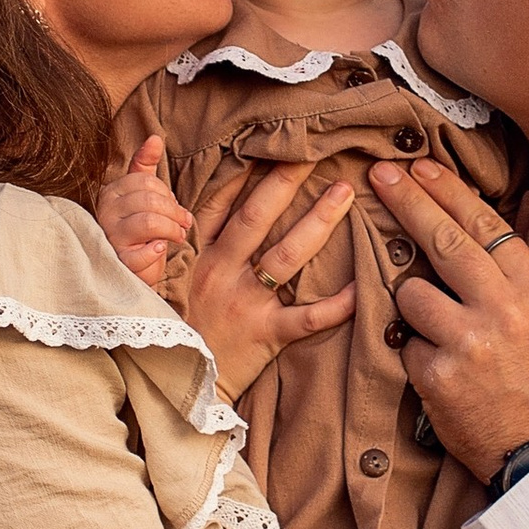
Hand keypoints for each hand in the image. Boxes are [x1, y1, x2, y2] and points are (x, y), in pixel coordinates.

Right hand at [93, 132, 192, 294]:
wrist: (129, 270)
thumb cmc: (137, 231)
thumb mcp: (141, 196)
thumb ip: (145, 167)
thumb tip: (155, 138)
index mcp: (111, 192)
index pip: (146, 181)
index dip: (169, 195)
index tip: (177, 209)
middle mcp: (105, 212)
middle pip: (150, 200)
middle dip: (175, 213)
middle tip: (184, 225)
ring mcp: (108, 238)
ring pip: (148, 223)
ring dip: (172, 231)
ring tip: (177, 237)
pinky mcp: (116, 262)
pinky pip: (139, 255)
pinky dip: (154, 253)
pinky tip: (158, 250)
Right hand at [182, 156, 357, 401]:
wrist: (179, 386)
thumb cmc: (179, 327)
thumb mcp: (165, 280)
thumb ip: (181, 243)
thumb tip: (196, 204)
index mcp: (197, 256)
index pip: (221, 203)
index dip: (245, 171)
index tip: (270, 142)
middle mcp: (221, 272)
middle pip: (257, 217)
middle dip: (285, 181)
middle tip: (314, 151)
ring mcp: (246, 303)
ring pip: (286, 255)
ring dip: (318, 221)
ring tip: (344, 192)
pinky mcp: (266, 335)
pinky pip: (308, 317)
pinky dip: (337, 303)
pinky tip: (363, 284)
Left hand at [366, 157, 528, 478]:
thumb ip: (509, 278)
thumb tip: (461, 232)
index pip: (483, 225)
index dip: (447, 191)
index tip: (420, 166)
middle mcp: (503, 308)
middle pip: (443, 241)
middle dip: (407, 201)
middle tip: (380, 174)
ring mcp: (469, 341)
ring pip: (412, 293)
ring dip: (414, 304)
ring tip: (440, 330)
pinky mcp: (439, 375)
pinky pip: (408, 344)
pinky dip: (418, 354)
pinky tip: (443, 373)